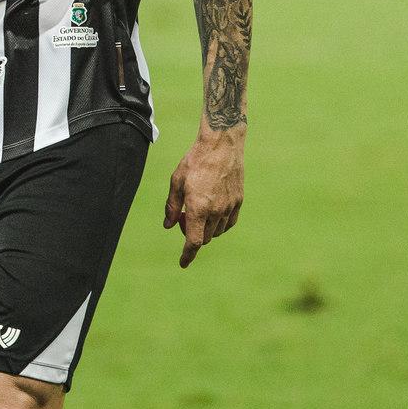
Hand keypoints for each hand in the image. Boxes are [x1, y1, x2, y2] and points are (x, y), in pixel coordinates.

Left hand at [163, 129, 243, 267]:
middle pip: (205, 238)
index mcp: (198, 207)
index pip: (194, 242)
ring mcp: (230, 207)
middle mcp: (216, 211)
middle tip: (186, 219)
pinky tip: (214, 213)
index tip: (183, 263)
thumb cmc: (195, 160)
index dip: (187, 255)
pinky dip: (220, 224)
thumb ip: (172, 207)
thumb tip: (169, 225)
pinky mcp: (239, 201)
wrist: (222, 144)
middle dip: (194, 235)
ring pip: (217, 232)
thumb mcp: (176, 182)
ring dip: (207, 229)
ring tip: (199, 211)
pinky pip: (229, 223)